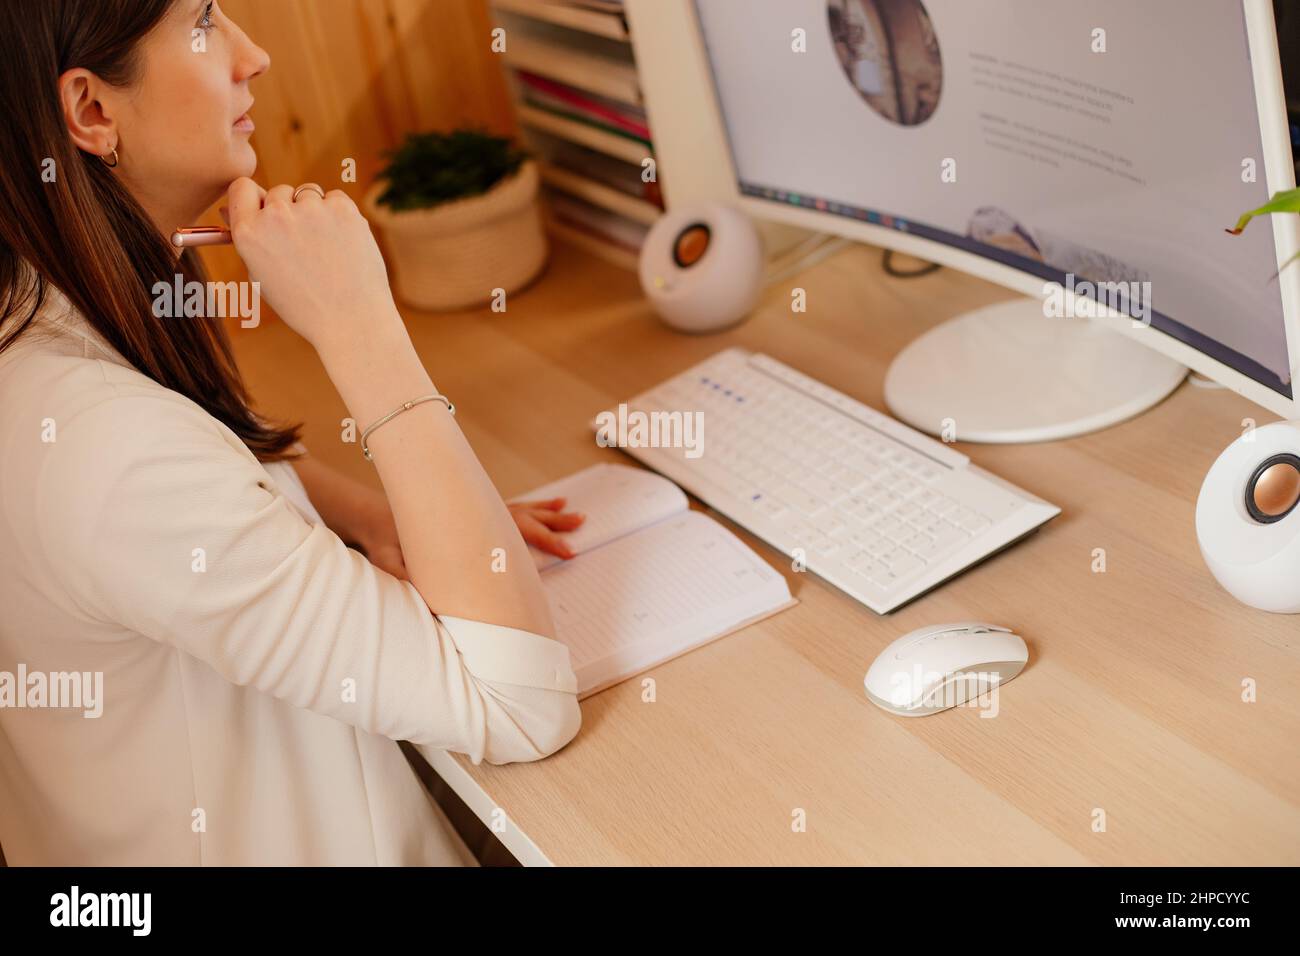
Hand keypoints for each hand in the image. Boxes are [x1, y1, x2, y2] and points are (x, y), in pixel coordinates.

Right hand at [224, 178, 401, 352]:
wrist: (352, 321)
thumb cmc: (305, 305)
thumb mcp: (262, 277)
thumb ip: (249, 239)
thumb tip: (230, 208)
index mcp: (248, 233)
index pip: (241, 187)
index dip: (255, 198)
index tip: (266, 209)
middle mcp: (275, 216)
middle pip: (278, 191)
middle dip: (289, 210)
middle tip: (305, 245)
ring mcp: (310, 209)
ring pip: (309, 193)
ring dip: (315, 211)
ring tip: (326, 249)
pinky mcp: (342, 208)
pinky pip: (336, 198)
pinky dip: (340, 215)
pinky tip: (343, 245)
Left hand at [356, 495, 584, 579]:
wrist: (373, 519)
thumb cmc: (387, 544)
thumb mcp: (393, 560)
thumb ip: (403, 572)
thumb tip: (415, 588)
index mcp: (469, 530)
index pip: (517, 534)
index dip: (547, 543)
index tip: (570, 552)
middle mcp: (476, 517)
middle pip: (525, 516)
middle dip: (555, 522)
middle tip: (582, 525)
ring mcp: (475, 513)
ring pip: (520, 509)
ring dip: (546, 510)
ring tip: (572, 509)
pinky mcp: (471, 513)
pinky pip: (508, 509)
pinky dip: (528, 508)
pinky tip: (543, 506)